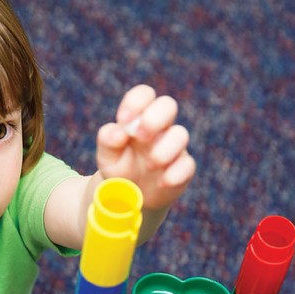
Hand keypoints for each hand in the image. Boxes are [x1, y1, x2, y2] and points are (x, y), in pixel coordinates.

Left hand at [96, 84, 195, 212]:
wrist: (131, 199)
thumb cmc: (120, 169)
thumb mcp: (107, 156)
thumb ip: (107, 140)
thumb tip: (119, 132)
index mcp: (140, 118)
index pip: (144, 94)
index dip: (136, 102)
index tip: (123, 120)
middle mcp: (160, 128)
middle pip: (168, 105)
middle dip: (154, 118)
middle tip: (140, 137)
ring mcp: (174, 147)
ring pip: (181, 134)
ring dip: (164, 149)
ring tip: (150, 165)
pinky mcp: (183, 169)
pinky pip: (188, 165)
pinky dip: (175, 174)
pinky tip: (161, 183)